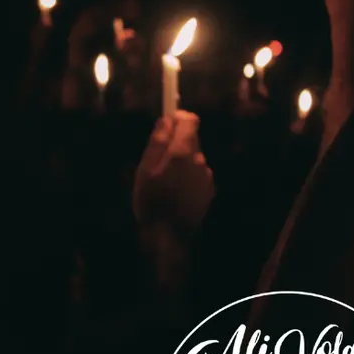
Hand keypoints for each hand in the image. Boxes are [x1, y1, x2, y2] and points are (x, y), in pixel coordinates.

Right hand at [133, 111, 214, 232]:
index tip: (167, 123)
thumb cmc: (151, 201)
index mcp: (182, 152)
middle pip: (191, 139)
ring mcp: (206, 176)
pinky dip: (187, 177)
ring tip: (165, 181)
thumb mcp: (145, 170)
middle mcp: (199, 160)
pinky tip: (175, 193)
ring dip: (181, 162)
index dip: (178, 117)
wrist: (168, 236)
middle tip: (157, 160)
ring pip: (193, 158)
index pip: (190, 120)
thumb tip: (166, 120)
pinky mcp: (208, 190)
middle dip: (176, 143)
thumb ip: (157, 143)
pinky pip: (197, 174)